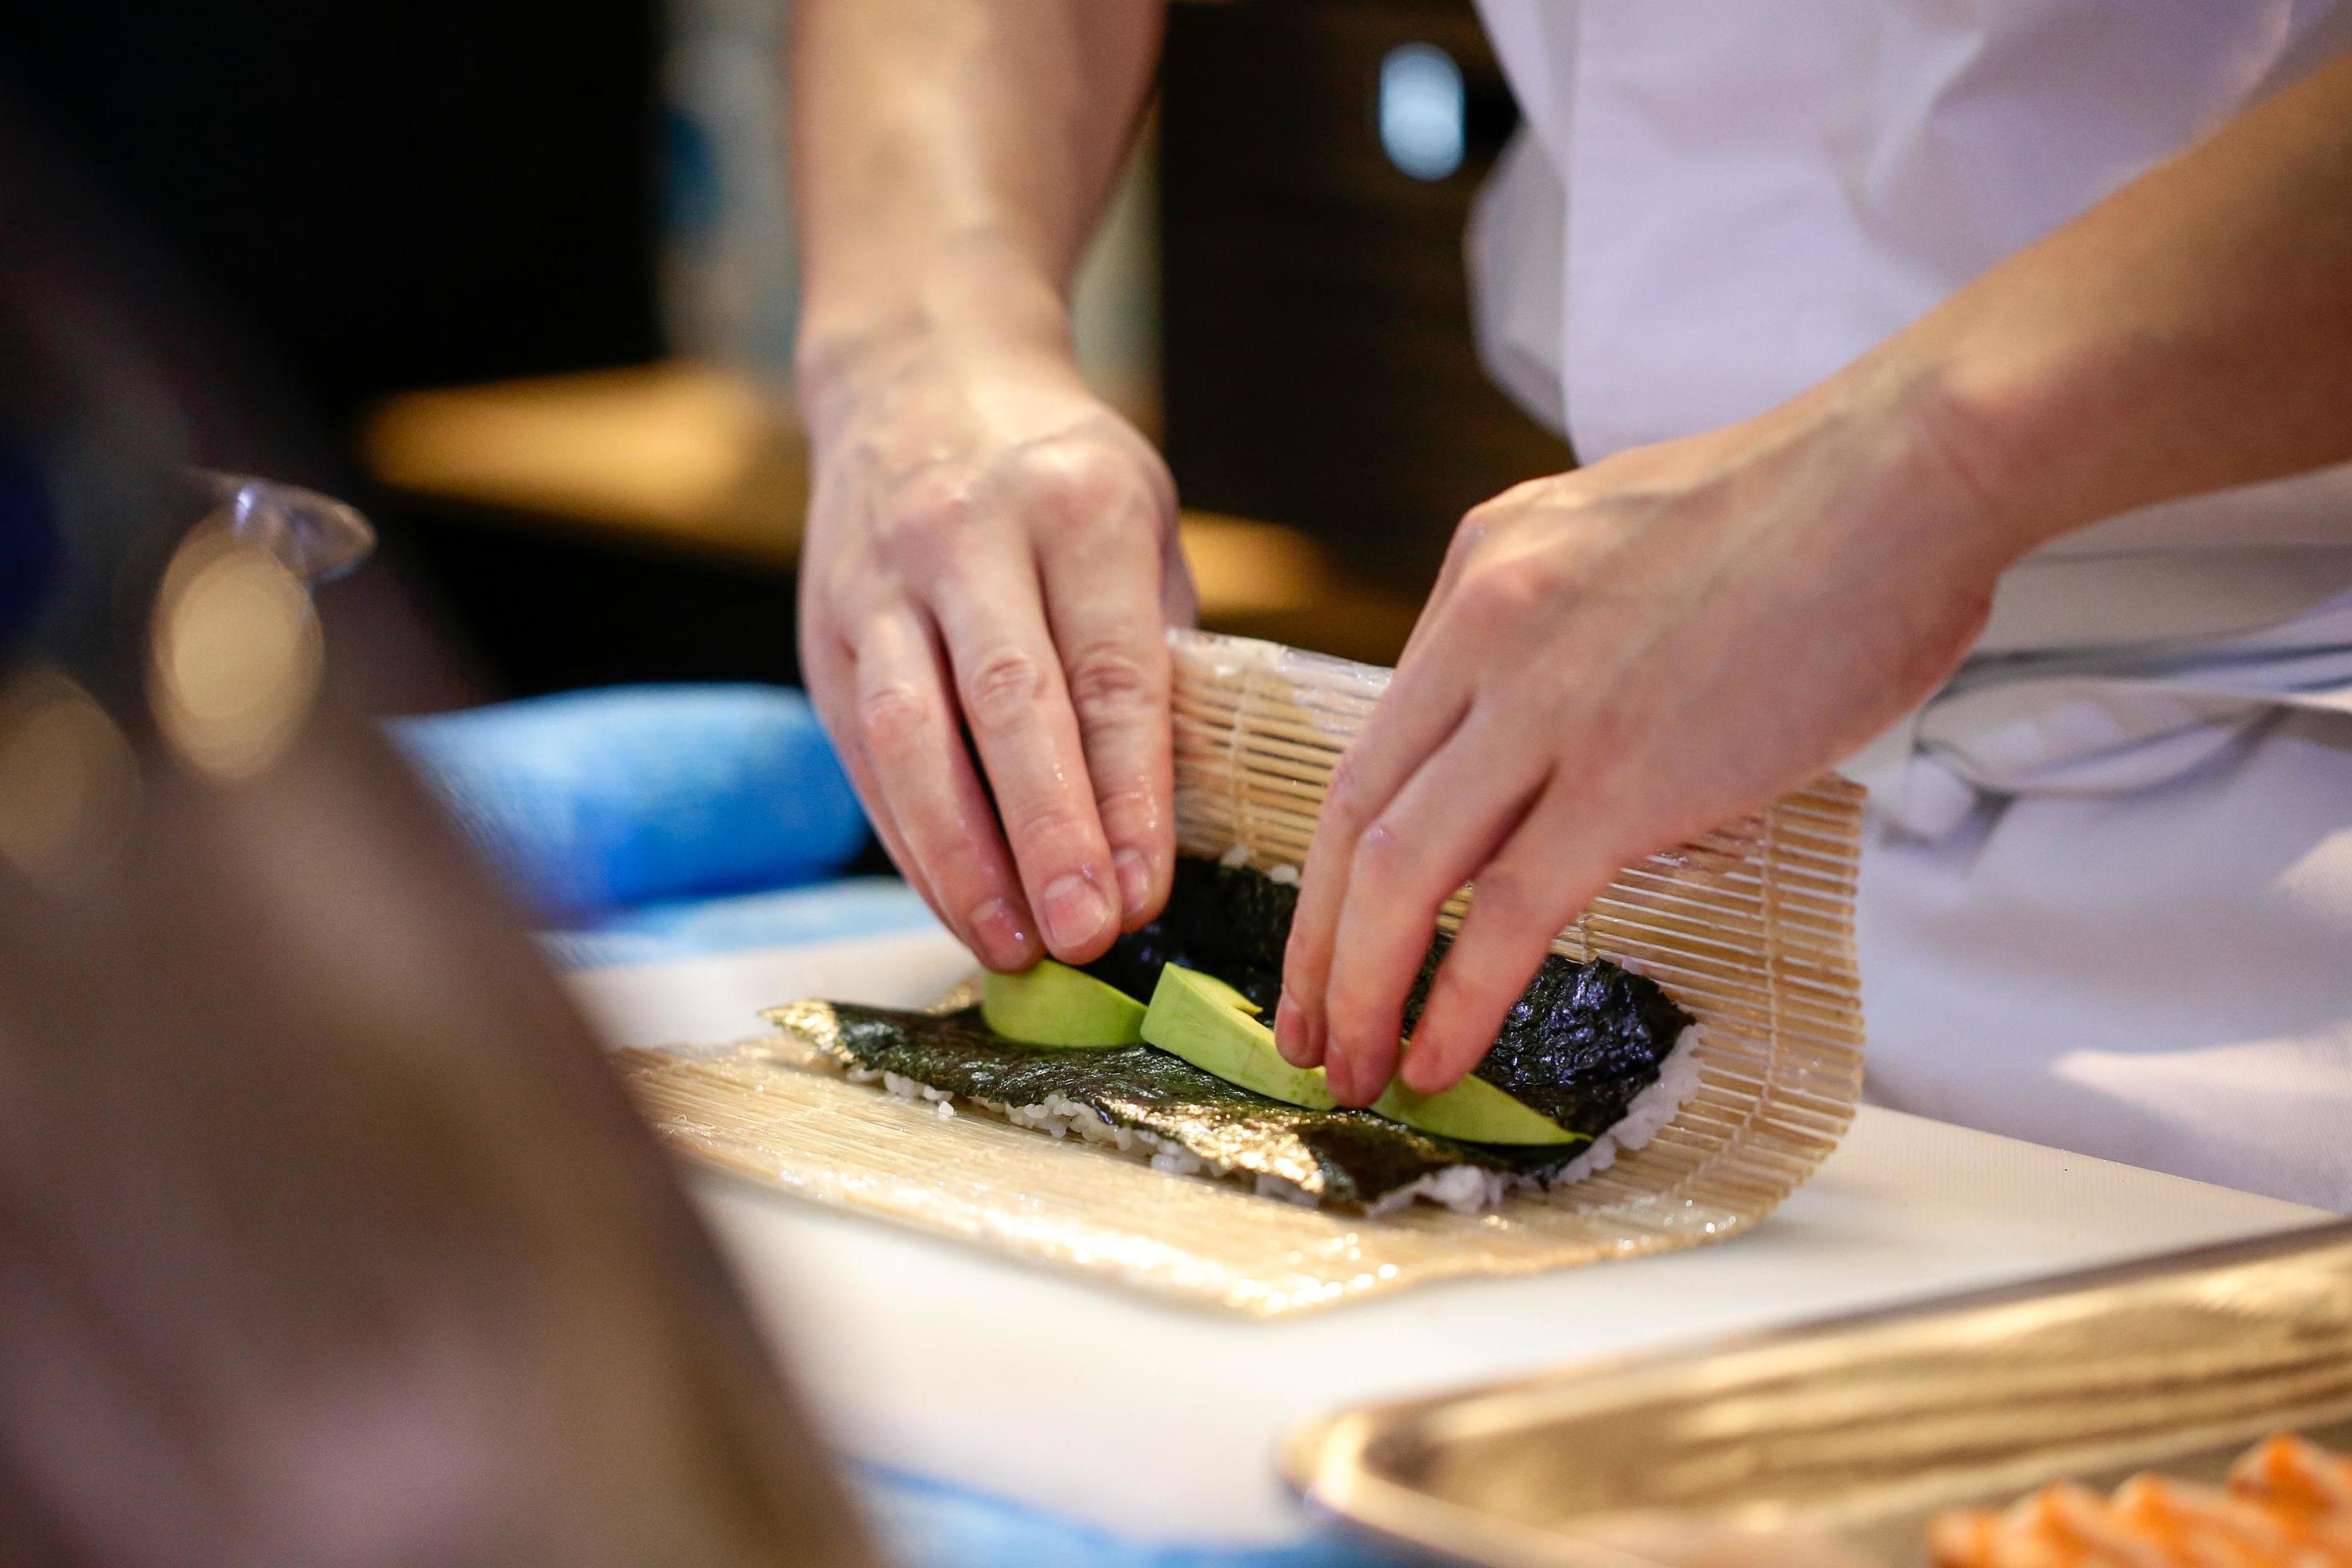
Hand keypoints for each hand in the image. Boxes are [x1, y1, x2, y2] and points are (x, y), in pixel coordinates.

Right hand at [798, 338, 1194, 969]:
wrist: (919, 370)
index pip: (1109, 670)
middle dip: (1047, 834)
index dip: (1128, 792)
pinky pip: (865, 752)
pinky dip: (912, 840)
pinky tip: (956, 905)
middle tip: (1085, 936)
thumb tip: (1171, 823)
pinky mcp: (824, 628)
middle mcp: (968, 533)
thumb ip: (1155, 653)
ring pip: (911, 735)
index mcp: (1077, 503)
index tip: (1149, 889)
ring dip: (961, 857)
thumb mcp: (1141, 524)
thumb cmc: (1061, 476)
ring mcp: (881, 580)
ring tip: (1011, 946)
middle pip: (1007, 704)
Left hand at [1272, 365, 2029, 1104]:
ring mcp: (1546, 704)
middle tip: (1299, 1034)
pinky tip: (1438, 1058)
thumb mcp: (1618, 535)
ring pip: (1401, 872)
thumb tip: (1545, 725)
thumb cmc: (1810, 508)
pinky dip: (1457, 1000)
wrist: (1912, 469)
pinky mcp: (1628, 776)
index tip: (1326, 939)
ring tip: (1350, 1072)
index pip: (1373, 743)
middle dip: (1315, 945)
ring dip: (1360, 990)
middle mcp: (1485, 631)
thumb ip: (1558, 625)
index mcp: (1481, 569)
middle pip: (1354, 816)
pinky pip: (1508, 912)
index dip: (1334, 861)